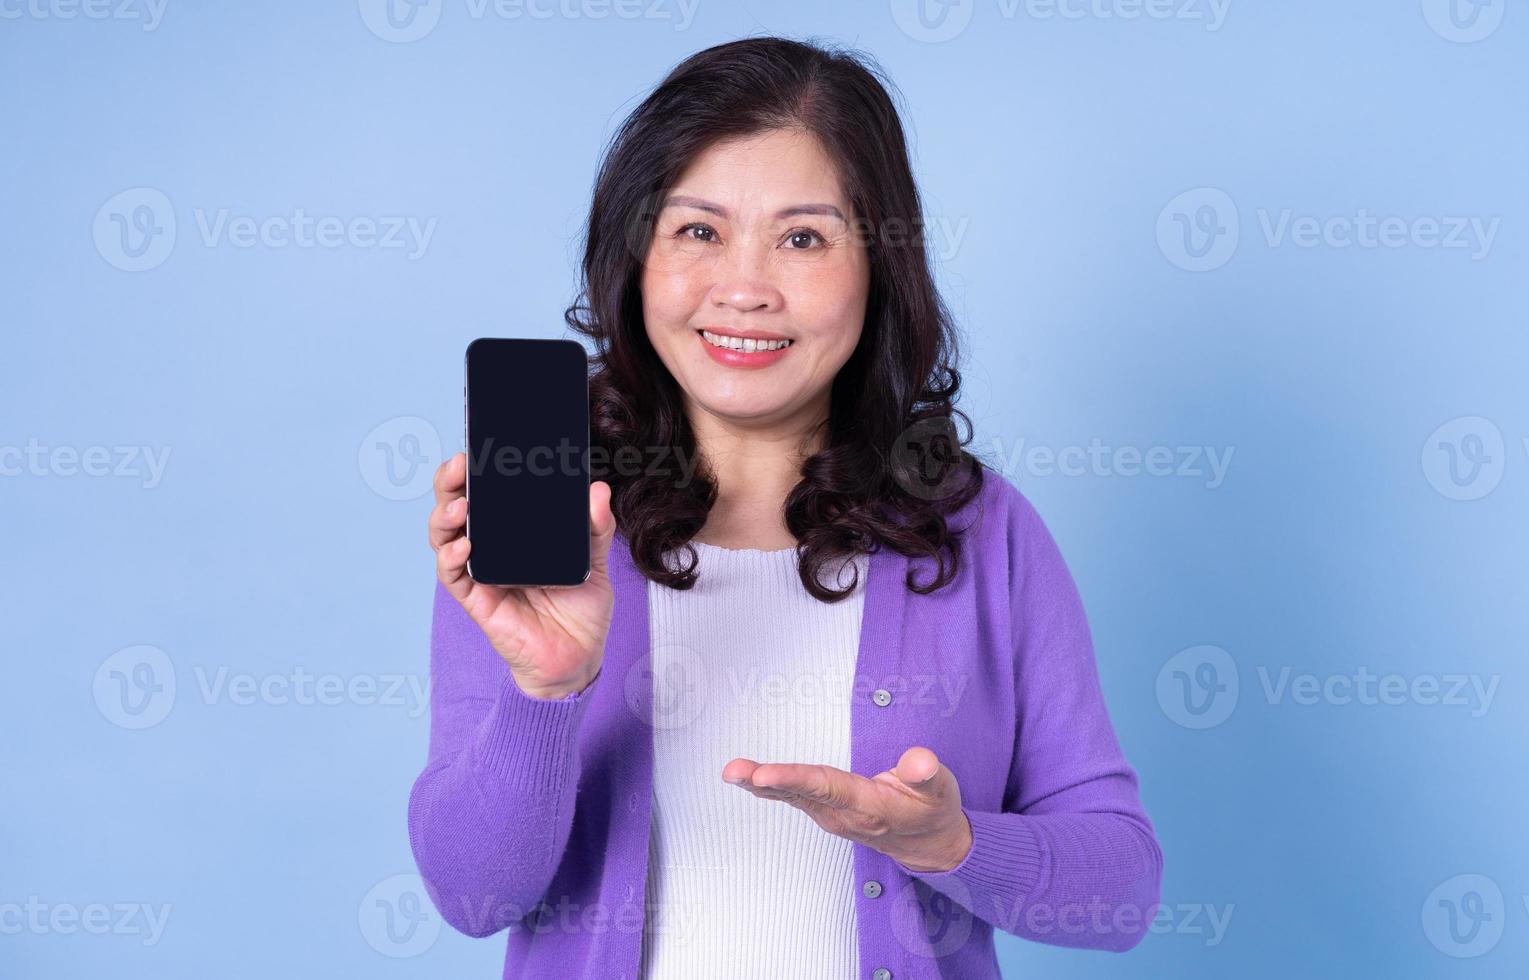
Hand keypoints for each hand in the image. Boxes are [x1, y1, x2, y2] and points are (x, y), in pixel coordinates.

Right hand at [428, 451, 616, 699]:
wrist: (578, 659)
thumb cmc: (580, 609)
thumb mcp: (594, 562)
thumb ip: (595, 528)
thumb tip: (598, 490)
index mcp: (514, 533)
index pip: (486, 494)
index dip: (475, 470)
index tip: (478, 445)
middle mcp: (491, 548)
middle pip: (456, 508)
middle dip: (449, 483)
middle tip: (458, 463)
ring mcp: (480, 572)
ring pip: (445, 537)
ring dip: (444, 516)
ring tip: (459, 504)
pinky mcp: (477, 600)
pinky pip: (453, 576)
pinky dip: (453, 557)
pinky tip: (464, 544)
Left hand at [722, 746, 973, 873]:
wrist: (930, 845)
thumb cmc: (931, 810)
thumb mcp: (940, 790)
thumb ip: (926, 773)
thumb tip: (920, 760)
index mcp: (869, 806)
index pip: (827, 788)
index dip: (795, 779)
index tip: (764, 774)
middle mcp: (844, 814)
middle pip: (800, 794)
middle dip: (765, 782)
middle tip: (734, 771)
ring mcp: (832, 816)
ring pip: (792, 797)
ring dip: (759, 784)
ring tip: (733, 771)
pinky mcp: (826, 812)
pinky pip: (793, 797)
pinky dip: (768, 788)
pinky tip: (748, 778)